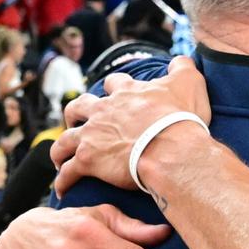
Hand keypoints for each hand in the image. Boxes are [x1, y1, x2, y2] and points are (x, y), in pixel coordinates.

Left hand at [51, 56, 211, 197]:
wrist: (168, 149)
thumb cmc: (179, 119)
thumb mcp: (188, 83)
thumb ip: (183, 67)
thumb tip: (181, 59)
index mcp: (126, 93)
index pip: (113, 84)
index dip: (112, 89)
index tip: (113, 96)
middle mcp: (103, 110)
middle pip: (78, 107)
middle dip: (74, 115)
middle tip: (77, 124)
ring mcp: (92, 135)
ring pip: (65, 140)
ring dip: (60, 150)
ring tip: (61, 159)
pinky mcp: (88, 160)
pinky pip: (69, 172)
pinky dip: (64, 180)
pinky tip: (63, 189)